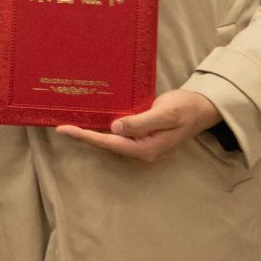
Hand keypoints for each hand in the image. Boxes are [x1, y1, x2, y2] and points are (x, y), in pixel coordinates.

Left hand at [56, 89, 221, 163]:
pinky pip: (116, 135)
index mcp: (146, 148)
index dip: (86, 136)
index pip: (109, 143)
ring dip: (90, 132)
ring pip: (109, 140)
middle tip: (59, 125)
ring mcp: (140, 145)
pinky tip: (90, 120)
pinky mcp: (140, 137)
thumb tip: (115, 128)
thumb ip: (141, 122)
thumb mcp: (166, 113)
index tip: (64, 130)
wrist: (201, 108)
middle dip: (83, 135)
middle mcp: (141, 151)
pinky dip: (102, 128)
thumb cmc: (185, 109)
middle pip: (105, 144)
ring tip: (68, 123)